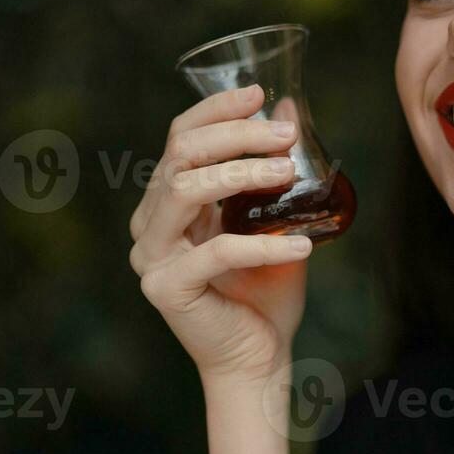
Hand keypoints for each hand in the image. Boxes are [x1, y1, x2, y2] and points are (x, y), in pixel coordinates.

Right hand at [129, 82, 309, 384]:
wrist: (258, 359)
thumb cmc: (265, 292)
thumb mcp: (275, 219)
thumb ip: (276, 169)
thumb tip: (291, 108)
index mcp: (168, 202)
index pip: (179, 138)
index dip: (215, 110)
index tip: (260, 94)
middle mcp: (151, 224)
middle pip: (180, 155)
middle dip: (234, 135)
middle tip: (285, 134)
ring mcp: (151, 257)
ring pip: (185, 190)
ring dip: (241, 173)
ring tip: (289, 173)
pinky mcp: (167, 289)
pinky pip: (215, 252)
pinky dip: (263, 245)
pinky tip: (303, 244)